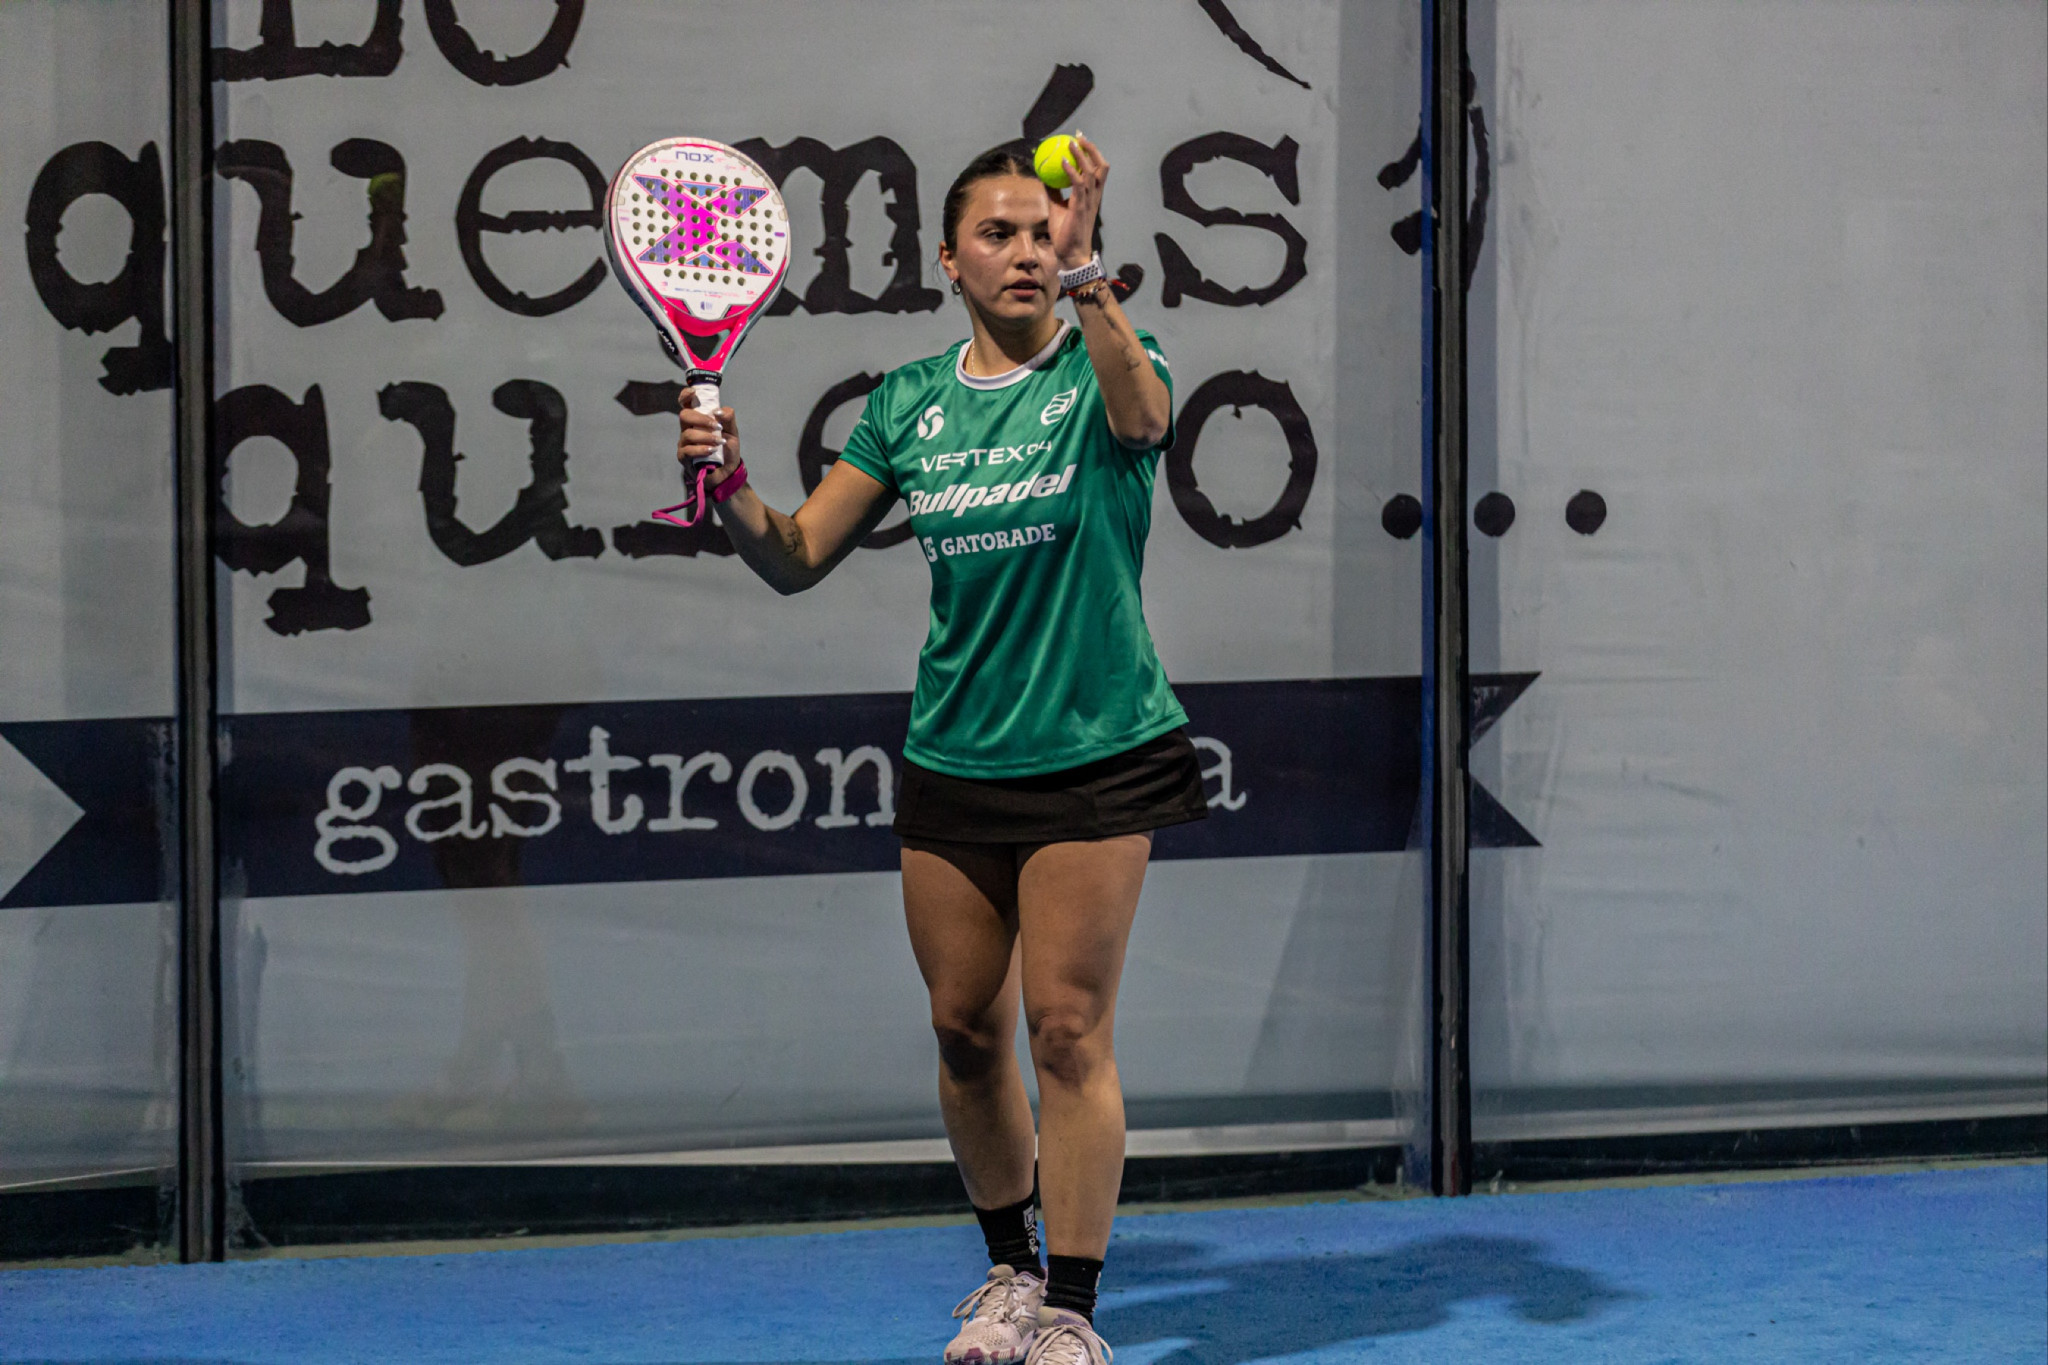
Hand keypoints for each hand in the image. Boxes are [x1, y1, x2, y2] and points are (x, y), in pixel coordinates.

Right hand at [677, 390, 739, 480]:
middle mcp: (688, 429)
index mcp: (698, 420)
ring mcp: (684, 443)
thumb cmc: (726, 450)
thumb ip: (728, 418)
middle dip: (701, 419)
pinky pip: (688, 450)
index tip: (693, 392)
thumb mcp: (732, 432)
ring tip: (719, 443)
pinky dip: (702, 449)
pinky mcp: (684, 457)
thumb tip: (717, 411)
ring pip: (688, 434)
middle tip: (716, 426)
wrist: (727, 471)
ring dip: (706, 437)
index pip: (686, 404)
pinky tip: (712, 451)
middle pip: (684, 415)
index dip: (686, 396)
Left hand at [1047, 133, 1106, 270]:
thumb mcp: (1057, 207)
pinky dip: (1071, 171)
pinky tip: (1063, 162)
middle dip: (1091, 149)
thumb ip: (1054, 192)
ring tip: (1071, 143)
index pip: (1098, 170)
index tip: (1081, 141)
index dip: (1092, 154)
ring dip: (1080, 156)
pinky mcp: (1080, 207)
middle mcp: (1094, 196)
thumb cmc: (1065, 233)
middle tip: (1079, 137)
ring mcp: (1089, 202)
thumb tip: (1044, 177)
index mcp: (1092, 196)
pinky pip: (1078, 185)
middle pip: (1100, 167)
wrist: (1070, 253)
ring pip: (1090, 172)